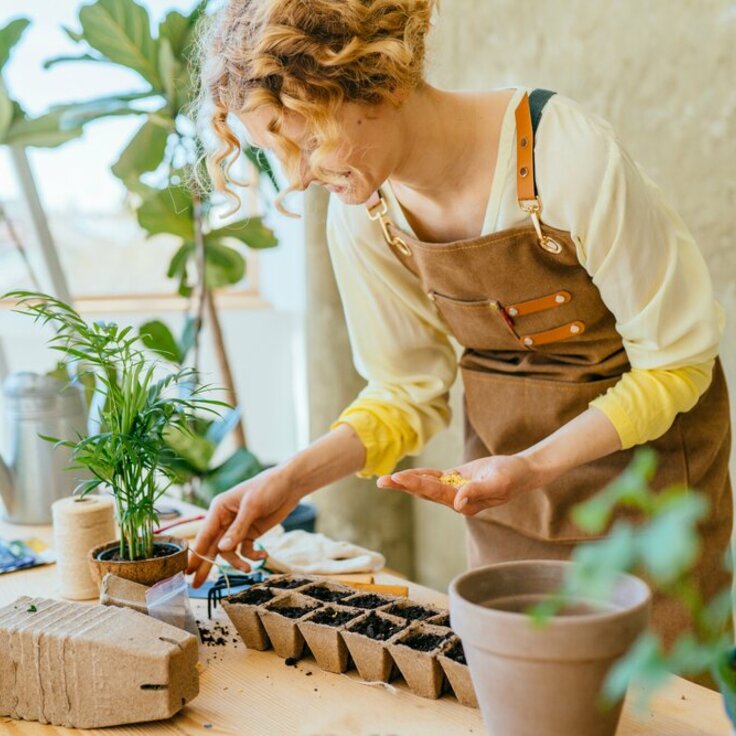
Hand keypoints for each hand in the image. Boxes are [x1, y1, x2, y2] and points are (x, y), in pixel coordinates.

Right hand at [185, 466, 300, 587]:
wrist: (291, 485)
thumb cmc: (268, 487)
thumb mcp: (252, 507)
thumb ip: (237, 530)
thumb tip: (222, 549)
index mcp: (219, 508)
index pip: (204, 534)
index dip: (195, 553)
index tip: (186, 571)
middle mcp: (225, 519)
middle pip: (213, 546)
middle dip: (207, 564)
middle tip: (196, 585)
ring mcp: (238, 527)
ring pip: (229, 551)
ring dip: (237, 561)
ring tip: (247, 569)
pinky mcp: (251, 532)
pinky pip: (245, 549)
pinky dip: (253, 555)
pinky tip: (263, 555)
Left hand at [377, 454, 546, 515]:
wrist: (522, 472)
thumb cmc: (512, 477)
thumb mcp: (498, 482)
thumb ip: (478, 491)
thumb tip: (457, 503)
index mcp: (465, 503)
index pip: (435, 493)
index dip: (416, 484)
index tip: (398, 478)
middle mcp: (457, 500)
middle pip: (425, 492)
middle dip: (402, 486)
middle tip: (381, 481)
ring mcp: (455, 491)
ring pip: (426, 486)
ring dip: (406, 483)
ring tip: (385, 480)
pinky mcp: (457, 481)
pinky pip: (434, 478)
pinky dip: (420, 475)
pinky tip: (405, 475)